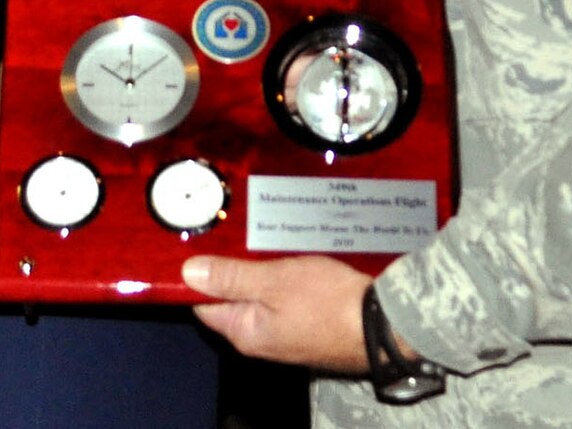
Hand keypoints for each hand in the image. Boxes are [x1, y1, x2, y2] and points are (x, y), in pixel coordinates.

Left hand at [184, 252, 370, 371]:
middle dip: (237, 267)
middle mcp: (260, 339)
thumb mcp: (275, 281)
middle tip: (241, 232)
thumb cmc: (328, 303)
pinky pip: (287, 299)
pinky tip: (296, 255)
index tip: (205, 243)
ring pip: (264, 296)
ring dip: (265, 270)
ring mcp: (286, 334)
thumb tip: (188, 273)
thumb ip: (231, 277)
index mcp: (244, 332)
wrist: (383, 325)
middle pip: (235, 299)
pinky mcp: (309, 326)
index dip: (202, 274)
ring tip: (269, 236)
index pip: (206, 303)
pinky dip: (287, 278)